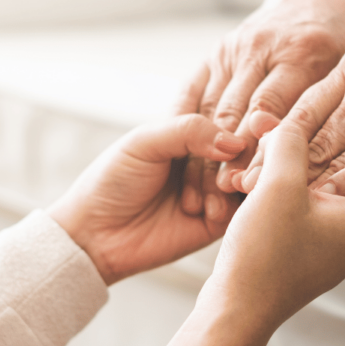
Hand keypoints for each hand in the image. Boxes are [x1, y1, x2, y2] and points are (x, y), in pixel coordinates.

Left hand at [48, 115, 245, 284]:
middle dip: (232, 157)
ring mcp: (216, 187)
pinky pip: (244, 207)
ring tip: (201, 197)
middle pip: (244, 144)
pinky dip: (232, 205)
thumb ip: (189, 131)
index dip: (235, 118)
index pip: (229, 111)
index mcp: (188, 130)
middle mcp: (207, 156)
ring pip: (247, 173)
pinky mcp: (219, 220)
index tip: (237, 127)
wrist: (96, 234)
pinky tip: (210, 211)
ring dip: (229, 181)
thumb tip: (235, 141)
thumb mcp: (145, 142)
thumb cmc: (112, 181)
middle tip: (215, 173)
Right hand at [145, 118, 344, 345]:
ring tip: (294, 148)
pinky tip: (274, 178)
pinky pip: (320, 214)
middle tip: (335, 124)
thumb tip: (292, 119)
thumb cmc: (265, 254)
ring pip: (342, 198)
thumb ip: (290, 143)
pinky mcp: (314, 255)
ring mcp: (339, 250)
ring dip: (321, 172)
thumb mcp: (278, 185)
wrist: (237, 309)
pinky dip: (305, 193)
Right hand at [175, 0, 344, 217]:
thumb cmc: (343, 43)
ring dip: (204, 155)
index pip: (271, 111)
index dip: (259, 153)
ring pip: (211, 110)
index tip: (250, 189)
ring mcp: (233, 50)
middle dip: (229, 160)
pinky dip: (187, 133)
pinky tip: (189, 167)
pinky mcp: (214, 55)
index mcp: (300, 52)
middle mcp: (261, 47)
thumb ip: (337, 112)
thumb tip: (328, 168)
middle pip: (237, 114)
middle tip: (223, 199)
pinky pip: (191, 97)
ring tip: (202, 196)